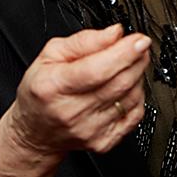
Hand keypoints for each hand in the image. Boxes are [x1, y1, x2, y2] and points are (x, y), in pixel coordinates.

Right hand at [7, 24, 150, 155]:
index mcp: (54, 86)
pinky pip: (134, 114)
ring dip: (137, 75)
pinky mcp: (104, 142)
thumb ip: (84, 41)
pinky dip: (137, 95)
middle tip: (140, 46)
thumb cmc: (42, 90)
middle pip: (118, 83)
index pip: (97, 70)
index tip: (139, 40)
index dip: (124, 53)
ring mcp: (89, 130)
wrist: (36, 132)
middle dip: (137, 59)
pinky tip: (126, 87)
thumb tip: (114, 34)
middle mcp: (71, 112)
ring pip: (130, 97)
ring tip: (129, 64)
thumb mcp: (51, 54)